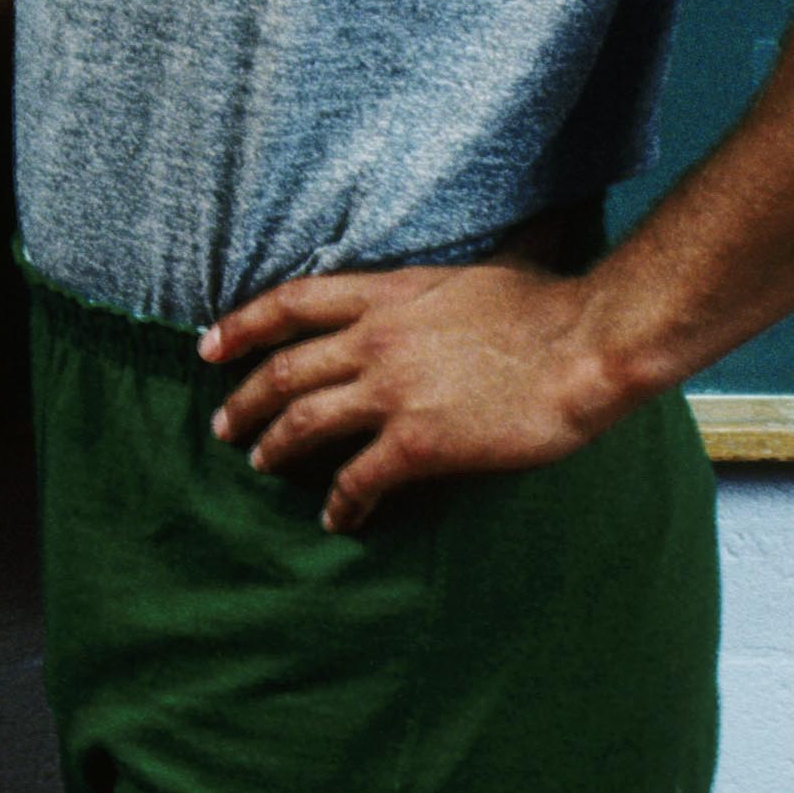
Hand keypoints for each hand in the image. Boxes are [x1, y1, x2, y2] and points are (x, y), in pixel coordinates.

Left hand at [197, 263, 636, 533]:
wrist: (585, 345)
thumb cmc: (546, 306)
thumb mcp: (472, 273)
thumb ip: (434, 287)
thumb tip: (438, 285)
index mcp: (385, 294)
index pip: (289, 304)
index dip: (241, 326)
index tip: (208, 346)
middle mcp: (374, 340)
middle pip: (284, 371)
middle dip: (243, 400)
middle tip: (222, 425)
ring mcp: (392, 392)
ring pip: (305, 423)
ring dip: (275, 447)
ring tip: (260, 465)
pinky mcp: (418, 444)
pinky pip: (358, 480)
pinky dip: (340, 503)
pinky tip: (337, 519)